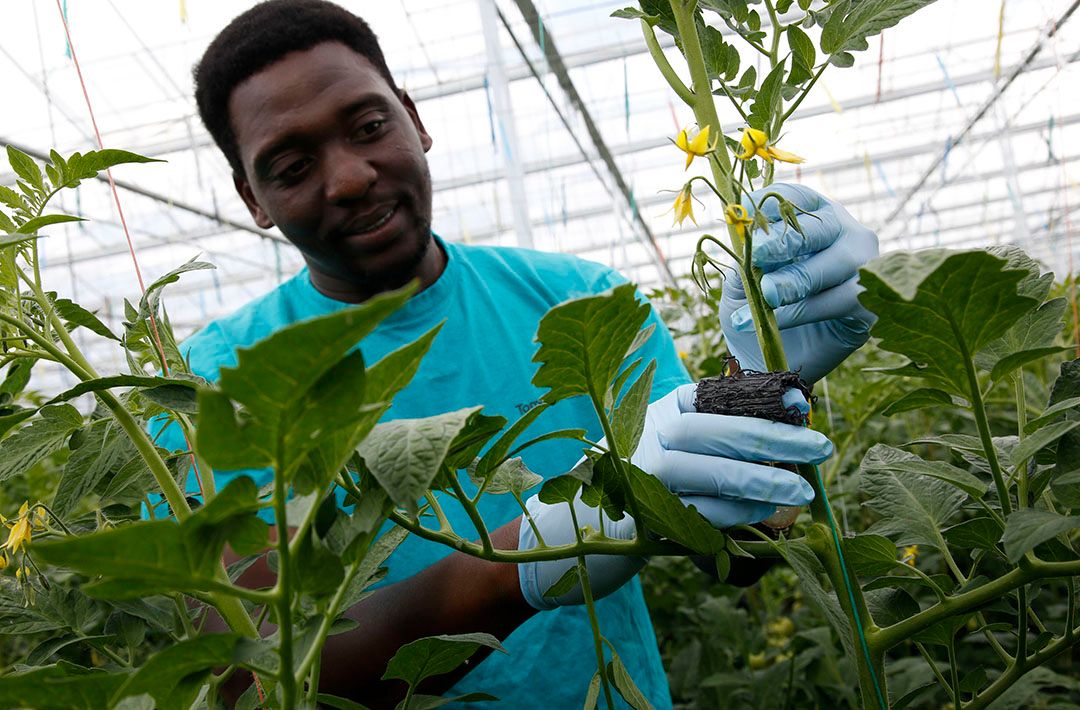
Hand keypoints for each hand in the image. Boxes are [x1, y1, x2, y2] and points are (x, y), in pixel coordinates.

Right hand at [517, 383, 830, 608]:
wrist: (581, 529)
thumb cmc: (645, 483)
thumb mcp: (675, 446)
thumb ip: (718, 433)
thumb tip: (789, 424)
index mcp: (658, 409)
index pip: (717, 397)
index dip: (763, 400)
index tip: (804, 407)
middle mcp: (645, 435)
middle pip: (715, 432)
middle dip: (773, 440)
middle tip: (821, 449)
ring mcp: (639, 476)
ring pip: (709, 473)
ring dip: (760, 480)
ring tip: (799, 490)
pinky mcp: (640, 516)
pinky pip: (698, 512)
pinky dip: (735, 512)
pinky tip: (764, 513)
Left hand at [720, 183, 877, 383]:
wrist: (769, 359)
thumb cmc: (755, 310)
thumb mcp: (740, 283)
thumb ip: (744, 261)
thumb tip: (745, 239)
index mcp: (809, 218)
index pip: (794, 197)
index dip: (769, 204)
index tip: (743, 216)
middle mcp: (843, 234)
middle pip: (822, 225)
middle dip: (787, 239)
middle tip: (757, 255)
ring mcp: (863, 267)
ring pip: (838, 262)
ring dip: (798, 278)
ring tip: (765, 295)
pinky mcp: (869, 304)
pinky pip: (842, 300)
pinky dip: (805, 311)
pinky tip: (776, 322)